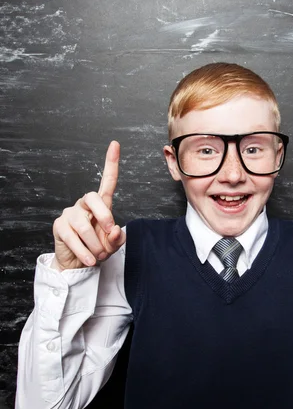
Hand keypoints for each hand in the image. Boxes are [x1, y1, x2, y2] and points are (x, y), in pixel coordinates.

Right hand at [51, 141, 126, 270]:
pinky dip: (85, 252)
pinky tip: (90, 260)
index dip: (111, 163)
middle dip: (105, 217)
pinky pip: (73, 238)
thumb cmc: (97, 249)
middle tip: (110, 234)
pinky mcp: (59, 225)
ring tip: (99, 255)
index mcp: (101, 205)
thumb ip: (117, 237)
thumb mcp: (112, 244)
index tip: (115, 144)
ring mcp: (70, 213)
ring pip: (85, 225)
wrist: (77, 264)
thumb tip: (114, 229)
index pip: (107, 182)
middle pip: (94, 198)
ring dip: (96, 245)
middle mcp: (84, 204)